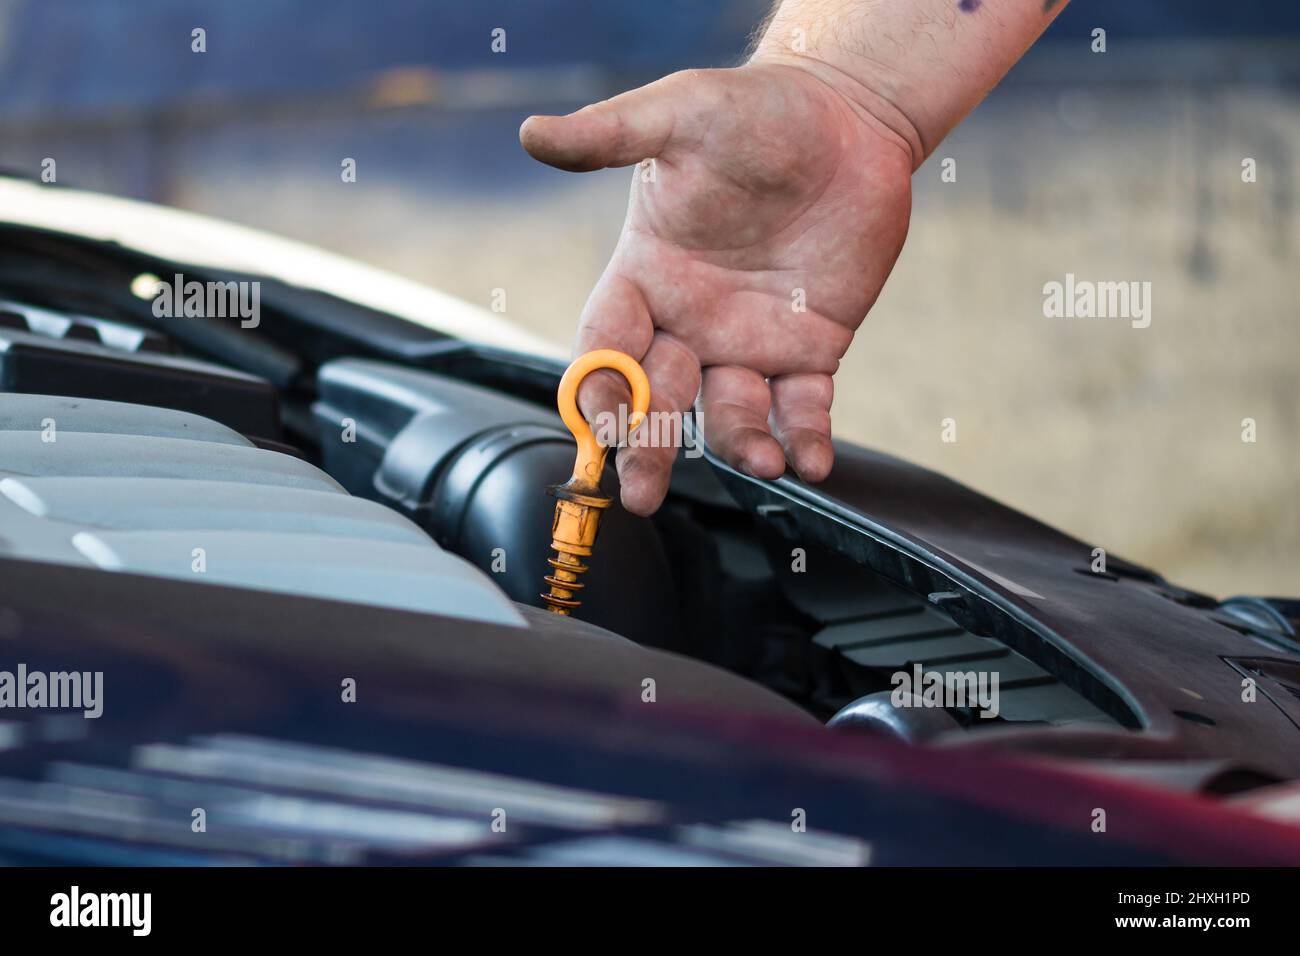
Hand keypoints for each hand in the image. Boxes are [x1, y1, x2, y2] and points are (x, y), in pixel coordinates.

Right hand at [520, 60, 913, 514]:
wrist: (846, 118)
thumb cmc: (755, 112)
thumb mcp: (679, 114)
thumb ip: (609, 134)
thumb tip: (531, 133)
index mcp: (646, 275)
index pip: (606, 346)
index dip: (600, 388)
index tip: (600, 424)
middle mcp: (689, 320)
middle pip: (656, 399)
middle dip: (647, 446)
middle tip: (641, 492)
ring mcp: (748, 341)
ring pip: (729, 413)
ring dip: (738, 445)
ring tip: (760, 463)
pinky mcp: (809, 349)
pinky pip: (800, 406)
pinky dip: (804, 437)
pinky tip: (809, 460)